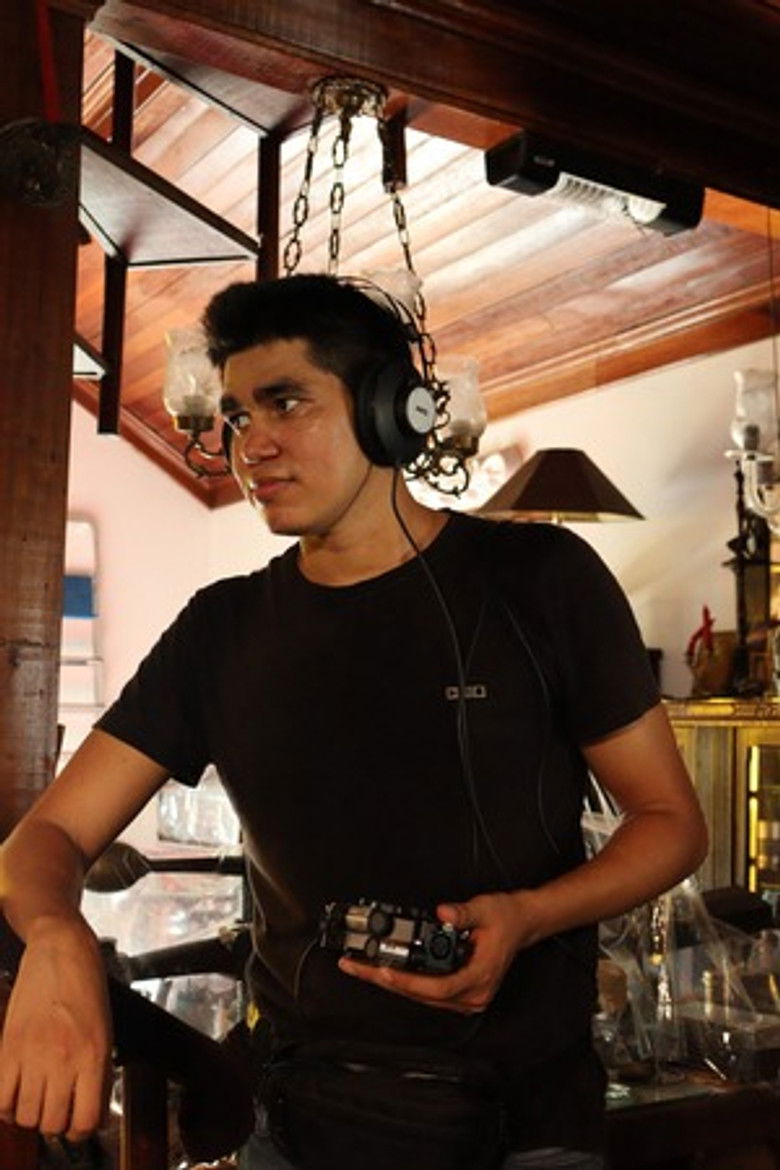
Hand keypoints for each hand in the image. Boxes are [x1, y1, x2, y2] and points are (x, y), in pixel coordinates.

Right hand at [0, 916, 112, 1139]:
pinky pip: (1, 1098)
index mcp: (93, 1055)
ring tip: (35, 1097)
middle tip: (55, 1107)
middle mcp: (64, 1058)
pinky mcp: (8, 1047)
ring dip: (30, 1114)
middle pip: (52, 1123)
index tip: (78, 1123)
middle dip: (55, 1122)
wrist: (62, 949)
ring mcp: (34, 1054)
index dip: (81, 1129)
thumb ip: (100, 1073)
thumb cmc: (87, 987)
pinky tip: (15, 1093)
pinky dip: (6, 1105)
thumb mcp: (105, 1030)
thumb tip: (94, 1112)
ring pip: (26, 1116)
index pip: (86, 1120)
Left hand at [338, 890, 541, 1014]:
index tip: (383, 971)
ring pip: (421, 997)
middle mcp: (472, 995)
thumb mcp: (485, 909)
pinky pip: (427, 993)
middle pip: (421, 996)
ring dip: (392, 983)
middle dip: (385, 981)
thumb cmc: (507, 919)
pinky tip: (387, 971)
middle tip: (356, 967)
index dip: (406, 982)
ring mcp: (467, 997)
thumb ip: (463, 912)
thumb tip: (443, 912)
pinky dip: (406, 982)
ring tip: (363, 968)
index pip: (436, 989)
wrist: (523, 923)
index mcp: (478, 978)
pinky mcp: (461, 992)